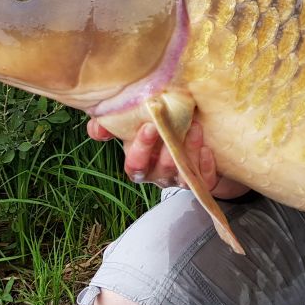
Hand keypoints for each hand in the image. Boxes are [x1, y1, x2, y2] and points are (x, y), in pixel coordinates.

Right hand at [86, 118, 249, 199]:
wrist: (199, 139)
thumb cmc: (161, 129)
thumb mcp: (136, 125)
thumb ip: (113, 124)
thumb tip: (97, 129)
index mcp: (142, 163)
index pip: (135, 166)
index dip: (140, 150)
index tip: (148, 126)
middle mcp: (160, 174)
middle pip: (158, 170)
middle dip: (164, 151)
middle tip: (173, 129)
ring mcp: (181, 178)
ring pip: (182, 173)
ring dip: (188, 150)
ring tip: (195, 127)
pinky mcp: (203, 181)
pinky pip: (205, 180)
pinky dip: (205, 166)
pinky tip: (207, 149)